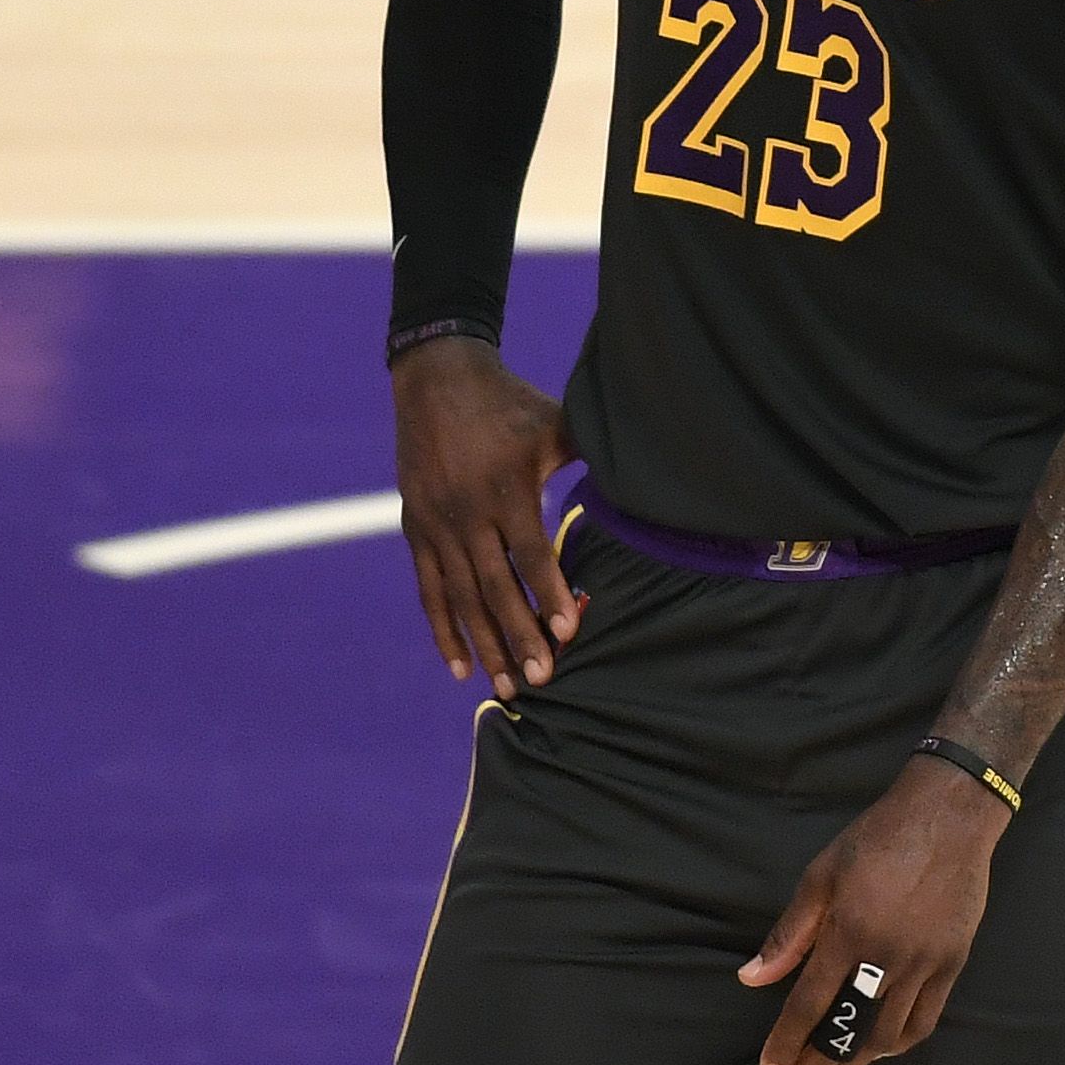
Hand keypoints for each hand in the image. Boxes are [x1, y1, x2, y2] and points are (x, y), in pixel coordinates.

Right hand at [388, 336, 576, 698]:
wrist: (435, 376)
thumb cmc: (509, 402)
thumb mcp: (553, 422)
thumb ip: (591, 452)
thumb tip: (648, 473)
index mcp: (504, 487)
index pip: (529, 552)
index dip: (547, 593)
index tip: (567, 634)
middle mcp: (465, 510)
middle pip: (493, 585)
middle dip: (518, 636)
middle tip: (541, 681)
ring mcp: (436, 523)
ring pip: (460, 596)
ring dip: (483, 645)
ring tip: (505, 687)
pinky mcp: (416, 528)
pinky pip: (429, 588)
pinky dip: (443, 629)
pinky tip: (459, 667)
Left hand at [739, 758, 1012, 1064]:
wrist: (947, 818)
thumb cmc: (874, 841)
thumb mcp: (820, 876)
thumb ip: (789, 934)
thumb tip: (753, 978)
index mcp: (850, 933)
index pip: (811, 1003)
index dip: (787, 1041)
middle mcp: (890, 958)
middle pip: (850, 1030)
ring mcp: (927, 966)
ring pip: (888, 1034)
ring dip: (856, 1061)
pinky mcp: (953, 966)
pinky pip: (924, 1021)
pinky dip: (897, 1042)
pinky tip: (877, 1049)